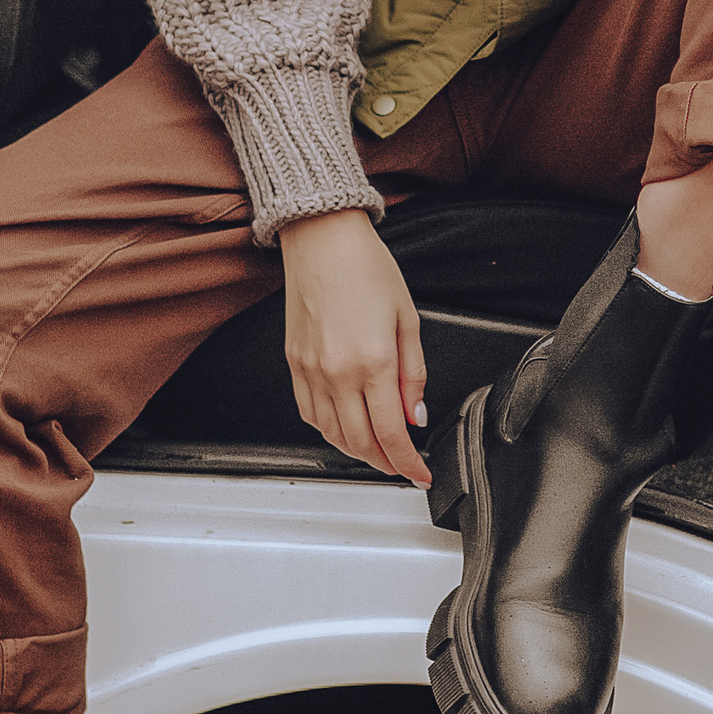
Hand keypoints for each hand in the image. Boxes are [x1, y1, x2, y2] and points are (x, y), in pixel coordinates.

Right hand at [279, 209, 429, 485]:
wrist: (322, 239)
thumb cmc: (366, 268)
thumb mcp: (408, 319)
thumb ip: (414, 374)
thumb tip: (416, 414)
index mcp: (373, 362)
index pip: (392, 434)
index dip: (408, 463)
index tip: (419, 474)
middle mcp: (338, 372)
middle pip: (361, 442)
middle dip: (385, 462)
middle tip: (402, 465)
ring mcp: (311, 371)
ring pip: (332, 434)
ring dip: (357, 451)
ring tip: (377, 450)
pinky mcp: (294, 364)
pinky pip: (309, 414)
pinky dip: (329, 430)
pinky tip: (344, 428)